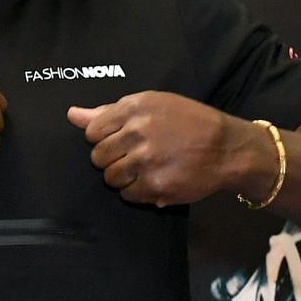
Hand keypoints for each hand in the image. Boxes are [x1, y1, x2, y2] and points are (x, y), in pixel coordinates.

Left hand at [67, 92, 266, 206]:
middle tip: (133, 157)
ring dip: (123, 177)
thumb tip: (72, 114)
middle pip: (98, 157)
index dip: (103, 139)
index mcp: (135, 108)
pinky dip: (137, 192)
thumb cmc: (189, 122)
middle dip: (112, 159)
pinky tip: (154, 180)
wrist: (228, 148)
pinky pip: (128, 195)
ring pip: (110, 178)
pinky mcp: (155, 185)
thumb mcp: (153, 105)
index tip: (120, 140)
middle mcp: (139, 132)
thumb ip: (109, 112)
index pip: (93, 131)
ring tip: (144, 169)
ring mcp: (146, 160)